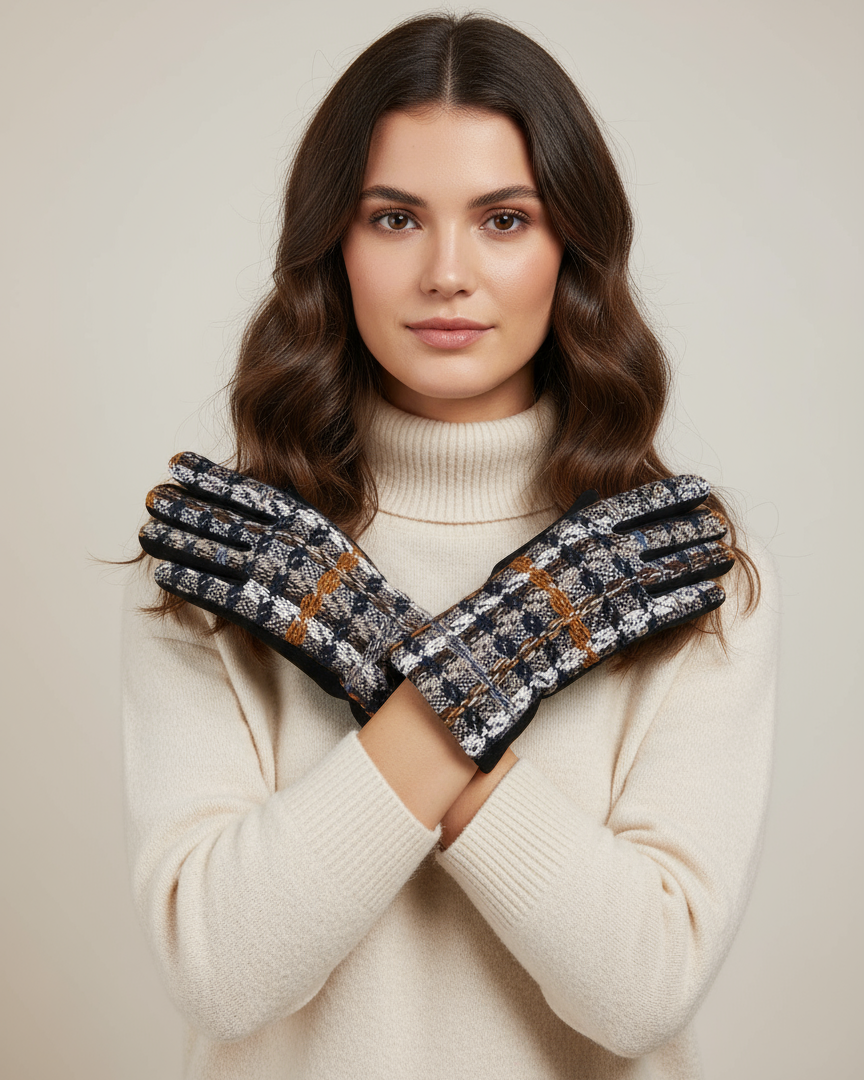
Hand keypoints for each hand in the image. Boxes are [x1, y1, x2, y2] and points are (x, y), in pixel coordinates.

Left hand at [138, 452, 432, 723]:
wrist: (381, 639)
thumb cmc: (359, 595)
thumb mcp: (333, 543)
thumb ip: (296, 526)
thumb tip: (262, 512)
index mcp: (303, 519)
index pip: (243, 490)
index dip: (205, 476)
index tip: (176, 465)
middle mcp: (284, 541)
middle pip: (219, 517)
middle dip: (181, 505)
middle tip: (152, 497)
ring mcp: (271, 575)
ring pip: (209, 550)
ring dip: (173, 540)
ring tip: (146, 531)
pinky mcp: (262, 612)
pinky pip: (213, 591)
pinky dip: (185, 580)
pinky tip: (162, 573)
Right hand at [388, 476, 734, 772]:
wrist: (491, 648)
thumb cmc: (503, 601)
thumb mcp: (532, 551)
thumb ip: (567, 527)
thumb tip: (592, 501)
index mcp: (579, 529)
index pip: (638, 502)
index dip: (674, 494)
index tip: (700, 487)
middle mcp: (602, 552)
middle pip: (663, 533)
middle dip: (696, 527)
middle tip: (718, 523)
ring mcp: (616, 589)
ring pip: (674, 568)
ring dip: (704, 560)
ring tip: (726, 553)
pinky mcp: (624, 626)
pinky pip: (670, 609)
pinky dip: (695, 600)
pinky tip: (715, 596)